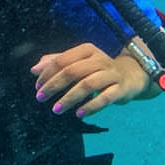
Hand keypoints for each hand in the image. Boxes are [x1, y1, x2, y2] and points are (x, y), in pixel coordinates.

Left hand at [32, 43, 150, 115]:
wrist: (130, 76)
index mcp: (87, 50)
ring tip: (56, 109)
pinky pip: (105, 98)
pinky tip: (79, 114)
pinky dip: (91, 107)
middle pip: (73, 71)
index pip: (62, 60)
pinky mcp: (120, 88)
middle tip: (40, 98)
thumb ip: (56, 62)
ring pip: (88, 84)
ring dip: (70, 98)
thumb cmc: (98, 70)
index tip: (37, 87)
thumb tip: (34, 69)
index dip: (47, 74)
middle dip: (54, 86)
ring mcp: (111, 74)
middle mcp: (99, 59)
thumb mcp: (79, 62)